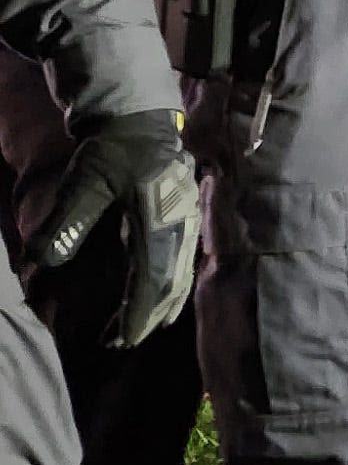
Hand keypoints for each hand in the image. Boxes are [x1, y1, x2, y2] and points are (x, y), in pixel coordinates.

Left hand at [29, 110, 199, 346]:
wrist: (140, 121)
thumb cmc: (111, 151)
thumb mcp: (83, 182)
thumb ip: (66, 222)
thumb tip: (43, 261)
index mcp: (159, 221)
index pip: (151, 278)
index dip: (138, 313)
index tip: (122, 340)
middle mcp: (180, 228)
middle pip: (170, 284)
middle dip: (148, 317)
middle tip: (122, 343)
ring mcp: (187, 225)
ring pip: (181, 276)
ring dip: (161, 306)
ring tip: (141, 330)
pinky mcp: (184, 222)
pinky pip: (183, 264)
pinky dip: (171, 288)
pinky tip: (161, 299)